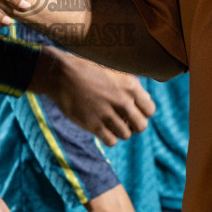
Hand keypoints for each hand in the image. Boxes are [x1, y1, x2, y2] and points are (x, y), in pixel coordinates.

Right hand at [30, 47, 152, 145]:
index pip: (150, 110)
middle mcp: (122, 100)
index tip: (133, 111)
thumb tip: (146, 99)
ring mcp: (108, 113)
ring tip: (110, 123)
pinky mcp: (94, 124)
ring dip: (120, 131)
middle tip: (123, 120)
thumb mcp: (113, 71)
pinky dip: (109, 138)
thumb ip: (130, 86)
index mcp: (130, 85)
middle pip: (141, 126)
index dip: (143, 113)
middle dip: (134, 125)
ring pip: (126, 135)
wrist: (61, 74)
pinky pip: (111, 141)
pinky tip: (102, 129)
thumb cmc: (87, 70)